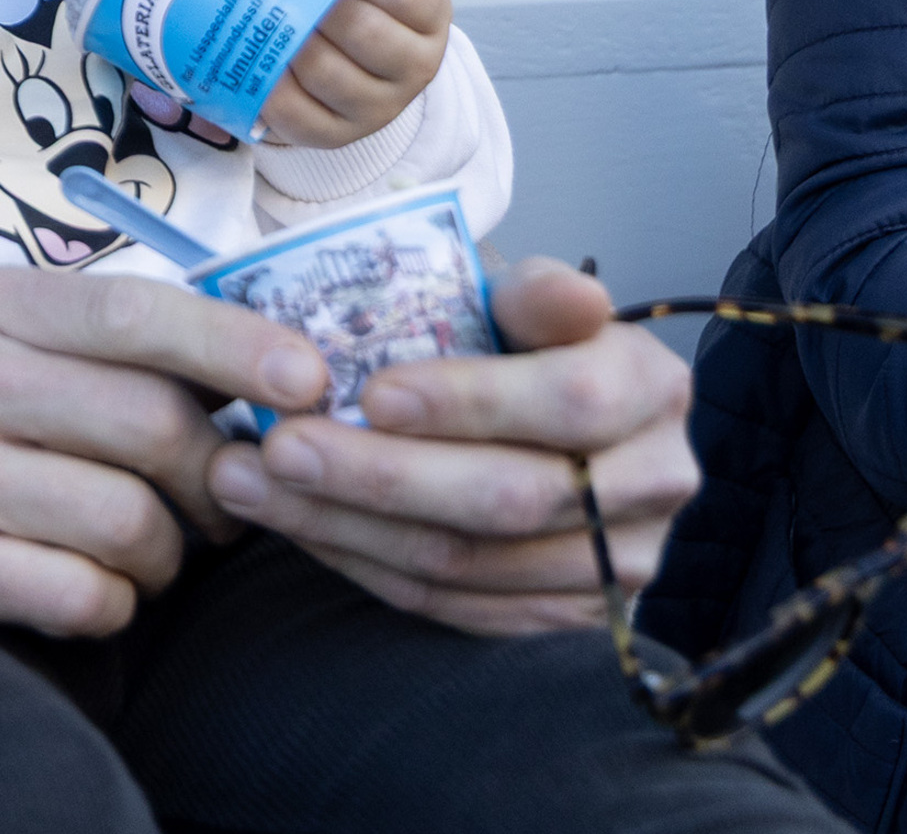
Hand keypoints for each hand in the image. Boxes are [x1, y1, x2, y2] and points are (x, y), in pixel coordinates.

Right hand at [0, 267, 335, 692]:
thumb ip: (65, 342)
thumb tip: (222, 381)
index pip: (138, 309)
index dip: (241, 344)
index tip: (311, 381)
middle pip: (154, 427)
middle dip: (211, 482)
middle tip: (212, 506)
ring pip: (129, 521)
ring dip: (160, 559)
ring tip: (135, 556)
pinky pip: (78, 594)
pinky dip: (106, 607)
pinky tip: (78, 594)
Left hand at [203, 256, 694, 634]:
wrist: (537, 417)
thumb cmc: (513, 343)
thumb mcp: (521, 297)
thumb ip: (533, 292)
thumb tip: (569, 295)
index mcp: (651, 385)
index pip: (570, 401)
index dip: (470, 402)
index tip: (370, 394)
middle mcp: (655, 480)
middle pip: (511, 498)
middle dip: (382, 476)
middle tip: (279, 447)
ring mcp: (622, 562)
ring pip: (470, 563)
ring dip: (348, 527)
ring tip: (251, 484)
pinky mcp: (570, 614)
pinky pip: (457, 608)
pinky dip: (367, 568)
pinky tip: (297, 527)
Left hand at [256, 0, 453, 148]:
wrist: (346, 55)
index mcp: (431, 18)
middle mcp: (415, 68)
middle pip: (362, 32)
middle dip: (319, 6)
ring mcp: (378, 108)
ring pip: (322, 71)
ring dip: (288, 41)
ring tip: (269, 20)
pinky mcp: (336, 134)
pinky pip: (294, 111)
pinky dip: (269, 83)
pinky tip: (256, 59)